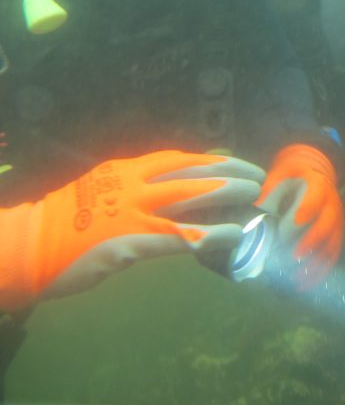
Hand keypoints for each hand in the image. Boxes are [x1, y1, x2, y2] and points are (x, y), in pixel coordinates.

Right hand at [0, 150, 264, 310]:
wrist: (27, 245)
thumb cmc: (63, 222)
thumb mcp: (103, 192)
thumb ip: (135, 190)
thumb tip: (169, 194)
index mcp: (126, 170)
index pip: (179, 159)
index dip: (212, 161)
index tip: (236, 164)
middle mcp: (133, 183)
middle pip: (193, 171)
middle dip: (230, 172)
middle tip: (257, 177)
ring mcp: (133, 211)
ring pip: (191, 196)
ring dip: (227, 195)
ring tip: (255, 197)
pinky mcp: (131, 240)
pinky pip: (179, 236)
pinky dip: (210, 234)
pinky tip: (233, 235)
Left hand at [256, 144, 343, 288]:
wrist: (314, 175)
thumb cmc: (291, 176)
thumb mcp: (280, 176)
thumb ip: (268, 192)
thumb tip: (252, 213)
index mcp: (318, 183)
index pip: (316, 195)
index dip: (307, 209)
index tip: (291, 224)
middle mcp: (332, 203)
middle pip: (328, 223)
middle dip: (311, 240)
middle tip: (294, 255)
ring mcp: (336, 221)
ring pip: (331, 244)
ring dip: (316, 263)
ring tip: (296, 280)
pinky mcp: (335, 237)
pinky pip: (331, 257)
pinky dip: (319, 273)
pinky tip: (302, 287)